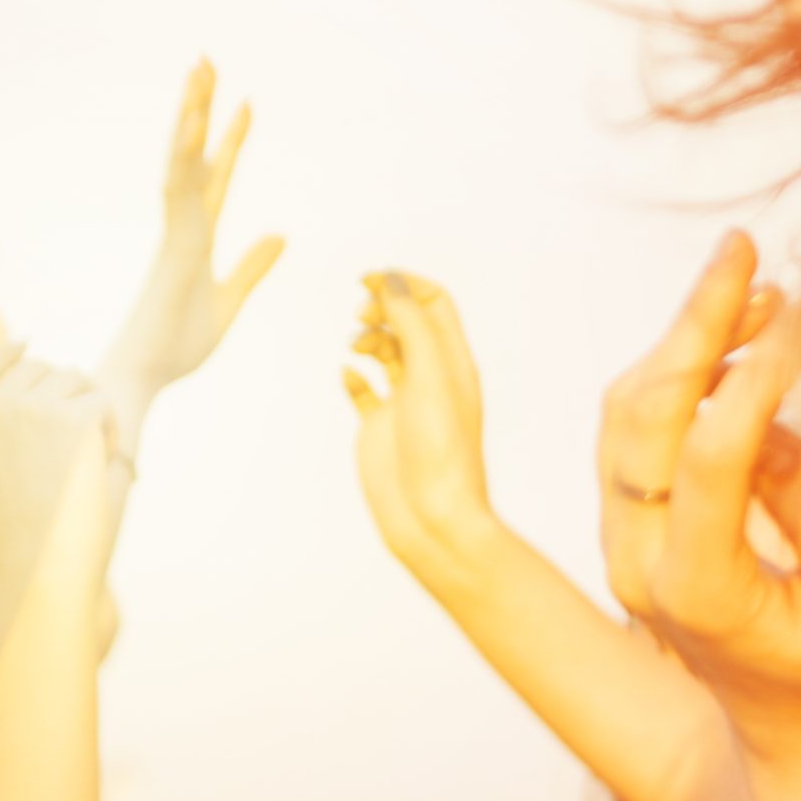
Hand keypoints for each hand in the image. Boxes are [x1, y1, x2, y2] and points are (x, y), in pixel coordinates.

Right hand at [0, 346, 119, 597]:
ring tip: (88, 457)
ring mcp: (28, 408)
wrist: (43, 565)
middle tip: (75, 446)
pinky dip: (111, 427)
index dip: (7, 353)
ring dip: (90, 410)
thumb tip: (27, 374)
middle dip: (64, 395)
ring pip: (74, 380)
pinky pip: (102, 400)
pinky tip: (101, 461)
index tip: (27, 344)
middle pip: (40, 368)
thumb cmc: (25, 533)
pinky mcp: (70, 415)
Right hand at [98, 62, 284, 423]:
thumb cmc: (174, 348)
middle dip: (201, 108)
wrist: (140, 381)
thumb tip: (282, 234)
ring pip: (183, 162)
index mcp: (197, 238)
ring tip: (200, 72)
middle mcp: (184, 226)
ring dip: (191, 116)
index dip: (231, 140)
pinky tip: (194, 125)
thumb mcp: (228, 302)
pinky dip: (185, 157)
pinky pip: (178, 193)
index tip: (246, 102)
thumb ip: (253, 267)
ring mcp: (176, 233)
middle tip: (207, 60)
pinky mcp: (172, 247)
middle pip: (194, 155)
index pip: (217, 177)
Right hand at [344, 270, 498, 581]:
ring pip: (384, 351)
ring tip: (356, 347)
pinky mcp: (380, 428)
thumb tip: (391, 282)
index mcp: (453, 361)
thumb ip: (412, 325)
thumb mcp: (431, 376)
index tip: (371, 280)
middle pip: (407, 321)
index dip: (404, 283)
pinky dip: (352, 376)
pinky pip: (363, 390)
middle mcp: (430, 378)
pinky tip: (348, 377)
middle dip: (381, 305)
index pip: (434, 302)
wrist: (433, 520)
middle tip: (362, 312)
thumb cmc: (442, 451)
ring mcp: (404, 403)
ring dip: (366, 337)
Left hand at [597, 235, 800, 800]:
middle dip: (694, 322)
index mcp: (695, 591)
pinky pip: (632, 418)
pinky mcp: (624, 508)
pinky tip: (737, 329)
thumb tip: (778, 421)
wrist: (782, 721)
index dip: (753, 382)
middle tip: (742, 249)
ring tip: (759, 285)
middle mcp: (635, 557)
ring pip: (627, 405)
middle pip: (644, 415)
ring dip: (687, 334)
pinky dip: (678, 362)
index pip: (711, 463)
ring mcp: (618, 531)